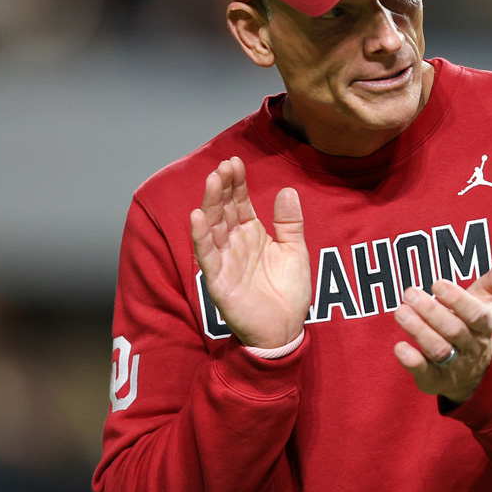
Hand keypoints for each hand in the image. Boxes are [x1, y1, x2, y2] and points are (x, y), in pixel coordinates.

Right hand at [190, 156, 310, 348]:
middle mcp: (234, 244)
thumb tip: (287, 190)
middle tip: (223, 166)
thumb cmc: (288, 292)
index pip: (239, 202)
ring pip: (213, 228)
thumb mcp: (295, 251)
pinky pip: (206, 256)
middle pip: (223, 210)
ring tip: (211, 180)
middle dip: (222, 187)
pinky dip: (201, 237)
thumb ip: (290, 223)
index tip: (235, 162)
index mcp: (251, 234)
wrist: (286, 330)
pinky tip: (196, 216)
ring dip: (210, 204)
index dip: (236, 183)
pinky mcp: (218, 281)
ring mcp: (224, 261)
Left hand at [393, 251, 491, 402]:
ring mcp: (454, 366)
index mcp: (484, 324)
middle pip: (454, 331)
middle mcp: (470, 346)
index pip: (474, 313)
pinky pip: (426, 374)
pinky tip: (399, 347)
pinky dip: (412, 363)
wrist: (474, 372)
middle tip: (409, 292)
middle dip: (431, 312)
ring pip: (438, 351)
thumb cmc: (474, 325)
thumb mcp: (487, 301)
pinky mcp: (435, 381)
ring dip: (419, 331)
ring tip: (400, 312)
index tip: (437, 283)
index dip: (457, 300)